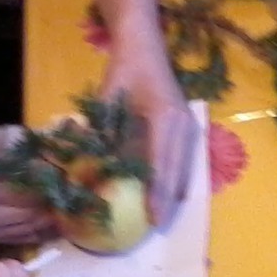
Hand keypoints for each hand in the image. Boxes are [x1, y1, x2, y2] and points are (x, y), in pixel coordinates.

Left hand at [100, 50, 195, 229]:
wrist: (144, 48)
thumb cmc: (122, 72)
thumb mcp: (105, 104)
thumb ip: (100, 138)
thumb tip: (86, 174)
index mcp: (166, 118)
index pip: (162, 165)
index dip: (158, 195)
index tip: (152, 219)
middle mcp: (185, 125)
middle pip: (179, 174)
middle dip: (169, 203)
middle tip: (156, 228)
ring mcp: (190, 127)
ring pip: (186, 171)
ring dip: (174, 195)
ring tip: (161, 218)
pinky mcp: (188, 130)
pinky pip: (185, 163)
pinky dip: (175, 181)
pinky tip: (164, 197)